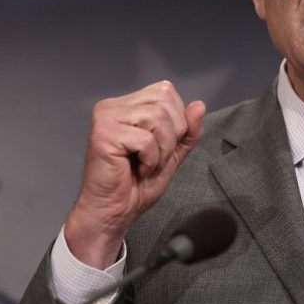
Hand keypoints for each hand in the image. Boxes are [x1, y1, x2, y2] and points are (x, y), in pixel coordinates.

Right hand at [64, 81, 205, 268]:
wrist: (114, 212)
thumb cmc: (137, 184)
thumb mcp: (172, 153)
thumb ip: (187, 130)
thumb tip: (199, 105)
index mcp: (127, 105)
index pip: (165, 91)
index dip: (176, 120)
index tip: (161, 146)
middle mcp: (113, 105)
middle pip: (164, 101)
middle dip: (171, 135)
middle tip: (155, 158)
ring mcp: (106, 118)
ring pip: (157, 117)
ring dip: (162, 149)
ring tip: (147, 164)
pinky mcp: (104, 134)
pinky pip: (146, 139)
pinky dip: (151, 159)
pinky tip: (138, 170)